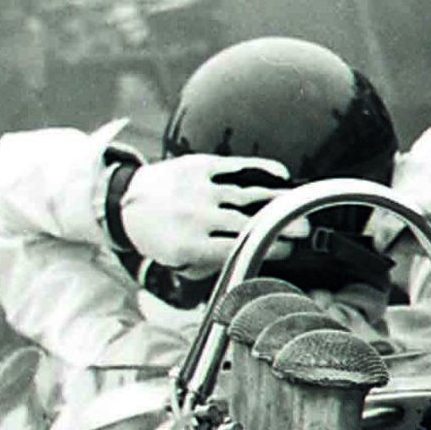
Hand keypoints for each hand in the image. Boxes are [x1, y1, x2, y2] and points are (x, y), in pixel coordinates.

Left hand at [119, 154, 285, 275]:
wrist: (125, 202)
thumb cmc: (160, 237)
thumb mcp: (180, 262)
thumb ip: (215, 263)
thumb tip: (254, 260)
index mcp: (190, 246)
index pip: (239, 248)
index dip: (269, 249)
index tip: (290, 249)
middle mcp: (196, 216)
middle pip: (249, 223)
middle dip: (282, 227)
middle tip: (305, 229)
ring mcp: (198, 188)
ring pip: (247, 195)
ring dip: (278, 200)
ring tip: (299, 205)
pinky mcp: (199, 166)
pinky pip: (236, 166)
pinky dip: (262, 169)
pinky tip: (281, 174)